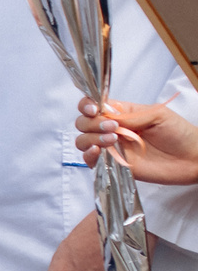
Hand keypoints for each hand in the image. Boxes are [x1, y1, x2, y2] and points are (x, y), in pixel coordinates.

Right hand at [78, 97, 197, 185]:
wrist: (192, 159)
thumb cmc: (180, 133)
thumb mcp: (157, 115)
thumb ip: (130, 115)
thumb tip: (106, 117)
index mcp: (122, 113)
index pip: (94, 106)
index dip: (87, 106)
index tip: (93, 110)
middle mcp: (113, 129)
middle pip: (84, 123)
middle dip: (91, 124)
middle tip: (113, 128)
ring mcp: (113, 147)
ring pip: (83, 140)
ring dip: (91, 138)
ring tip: (112, 141)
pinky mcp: (114, 164)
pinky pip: (90, 160)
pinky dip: (88, 155)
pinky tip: (98, 152)